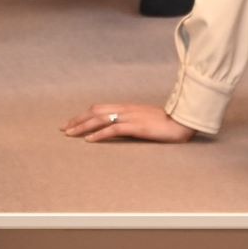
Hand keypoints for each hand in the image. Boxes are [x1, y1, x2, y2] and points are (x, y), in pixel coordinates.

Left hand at [61, 103, 195, 143]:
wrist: (183, 121)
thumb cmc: (167, 123)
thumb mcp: (146, 121)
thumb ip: (133, 123)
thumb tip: (120, 130)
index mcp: (127, 108)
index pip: (100, 109)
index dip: (84, 115)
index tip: (72, 122)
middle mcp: (126, 109)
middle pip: (95, 112)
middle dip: (78, 119)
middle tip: (64, 128)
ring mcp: (130, 117)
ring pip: (100, 119)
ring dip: (83, 126)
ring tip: (70, 134)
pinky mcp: (136, 126)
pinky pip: (113, 129)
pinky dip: (99, 134)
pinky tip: (89, 140)